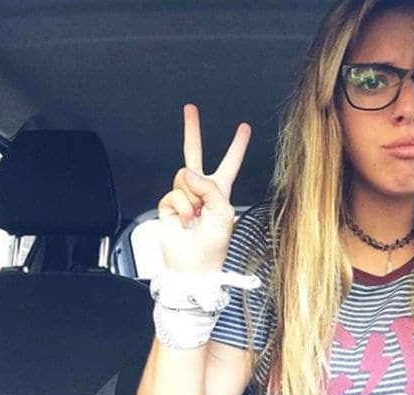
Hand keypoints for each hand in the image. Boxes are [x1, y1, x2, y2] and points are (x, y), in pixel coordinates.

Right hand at [157, 104, 250, 272]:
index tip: (244, 127)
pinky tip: (186, 221)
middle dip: (192, 131)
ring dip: (193, 198)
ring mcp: (184, 196)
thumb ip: (209, 188)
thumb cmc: (214, 244)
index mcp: (220, 191)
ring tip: (197, 216)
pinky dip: (183, 209)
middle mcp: (202, 190)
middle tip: (190, 109)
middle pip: (195, 154)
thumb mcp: (224, 212)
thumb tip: (188, 173)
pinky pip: (174, 194)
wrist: (194, 265)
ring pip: (184, 177)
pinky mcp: (169, 204)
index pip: (230, 162)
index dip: (237, 145)